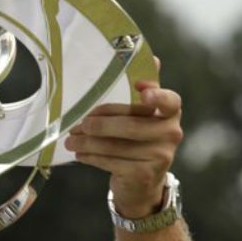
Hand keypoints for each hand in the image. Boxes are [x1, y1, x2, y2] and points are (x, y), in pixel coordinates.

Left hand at [64, 77, 182, 218]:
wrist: (142, 183)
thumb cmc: (137, 141)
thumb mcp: (142, 116)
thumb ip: (144, 90)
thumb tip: (153, 57)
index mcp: (171, 114)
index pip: (170, 101)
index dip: (157, 96)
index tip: (142, 92)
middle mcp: (171, 134)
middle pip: (130, 125)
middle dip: (99, 124)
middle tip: (78, 124)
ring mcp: (159, 156)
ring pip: (115, 145)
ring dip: (87, 142)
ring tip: (71, 140)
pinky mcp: (143, 174)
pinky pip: (110, 162)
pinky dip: (91, 157)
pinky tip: (79, 154)